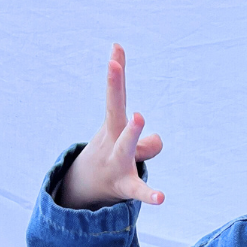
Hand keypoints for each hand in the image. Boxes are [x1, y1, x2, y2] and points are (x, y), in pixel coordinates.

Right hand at [55, 43, 165, 209]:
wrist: (85, 189)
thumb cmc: (111, 159)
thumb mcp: (125, 145)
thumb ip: (145, 142)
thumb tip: (157, 141)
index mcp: (112, 127)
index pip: (115, 96)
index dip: (117, 73)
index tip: (117, 47)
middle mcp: (112, 141)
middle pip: (114, 112)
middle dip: (114, 89)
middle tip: (113, 64)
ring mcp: (117, 163)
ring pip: (126, 148)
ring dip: (131, 132)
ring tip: (139, 115)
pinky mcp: (126, 186)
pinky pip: (139, 191)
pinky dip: (150, 195)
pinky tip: (161, 198)